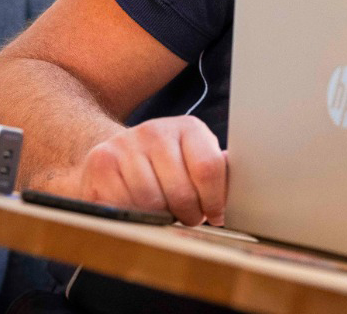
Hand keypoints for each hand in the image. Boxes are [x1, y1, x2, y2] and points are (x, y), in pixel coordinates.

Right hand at [77, 115, 226, 225]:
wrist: (113, 152)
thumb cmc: (162, 164)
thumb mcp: (193, 160)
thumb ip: (216, 174)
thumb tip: (246, 193)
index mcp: (189, 128)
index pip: (209, 168)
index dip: (214, 200)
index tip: (215, 215)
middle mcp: (156, 131)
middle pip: (181, 190)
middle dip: (189, 215)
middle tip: (188, 218)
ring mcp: (125, 145)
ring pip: (151, 202)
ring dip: (160, 218)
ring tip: (164, 215)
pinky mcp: (100, 163)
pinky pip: (122, 205)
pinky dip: (134, 217)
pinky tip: (138, 212)